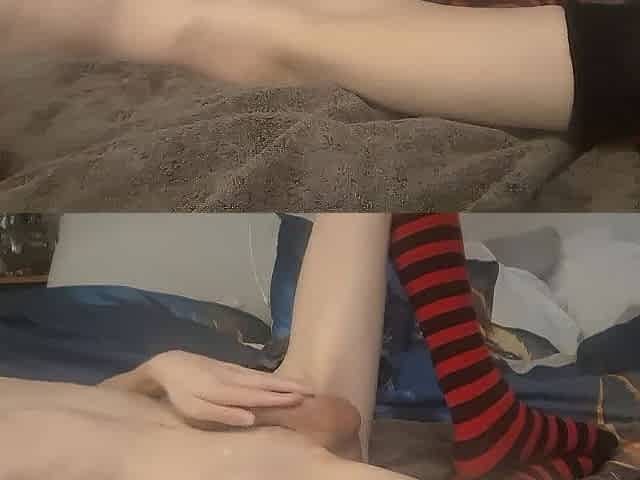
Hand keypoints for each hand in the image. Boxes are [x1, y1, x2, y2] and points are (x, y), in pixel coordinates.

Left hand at [144, 350, 312, 427]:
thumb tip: (251, 419)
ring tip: (304, 384)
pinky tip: (280, 379)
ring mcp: (235, 370)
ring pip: (264, 376)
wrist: (171, 363)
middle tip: (313, 390)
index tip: (300, 399)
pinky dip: (272, 376)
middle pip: (266, 383)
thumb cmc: (181, 392)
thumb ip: (223, 414)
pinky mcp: (233, 367)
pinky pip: (257, 372)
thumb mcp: (195, 409)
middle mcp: (235, 378)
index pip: (258, 395)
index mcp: (226, 390)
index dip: (279, 397)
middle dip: (290, 386)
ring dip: (285, 380)